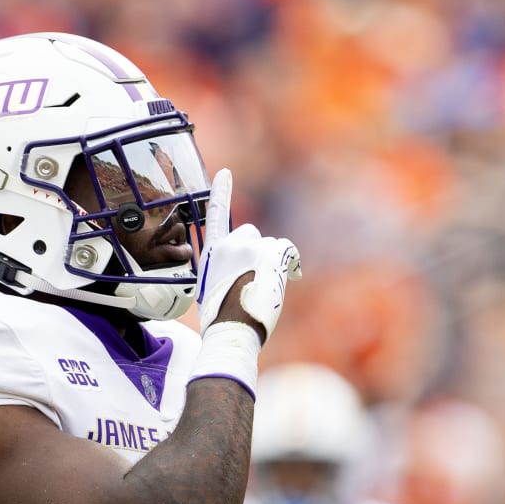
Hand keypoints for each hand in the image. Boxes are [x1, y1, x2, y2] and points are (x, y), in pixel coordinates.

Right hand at [195, 168, 301, 342]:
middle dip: (259, 251)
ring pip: (272, 245)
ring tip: (266, 289)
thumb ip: (226, 269)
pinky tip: (292, 278)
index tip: (225, 173)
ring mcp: (250, 247)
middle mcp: (230, 244)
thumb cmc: (223, 319)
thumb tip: (244, 272)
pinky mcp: (270, 255)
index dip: (221, 192)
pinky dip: (291, 263)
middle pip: (253, 234)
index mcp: (212, 252)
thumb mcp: (213, 288)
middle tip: (258, 277)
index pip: (215, 215)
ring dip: (274, 263)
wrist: (232, 331)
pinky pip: (287, 250)